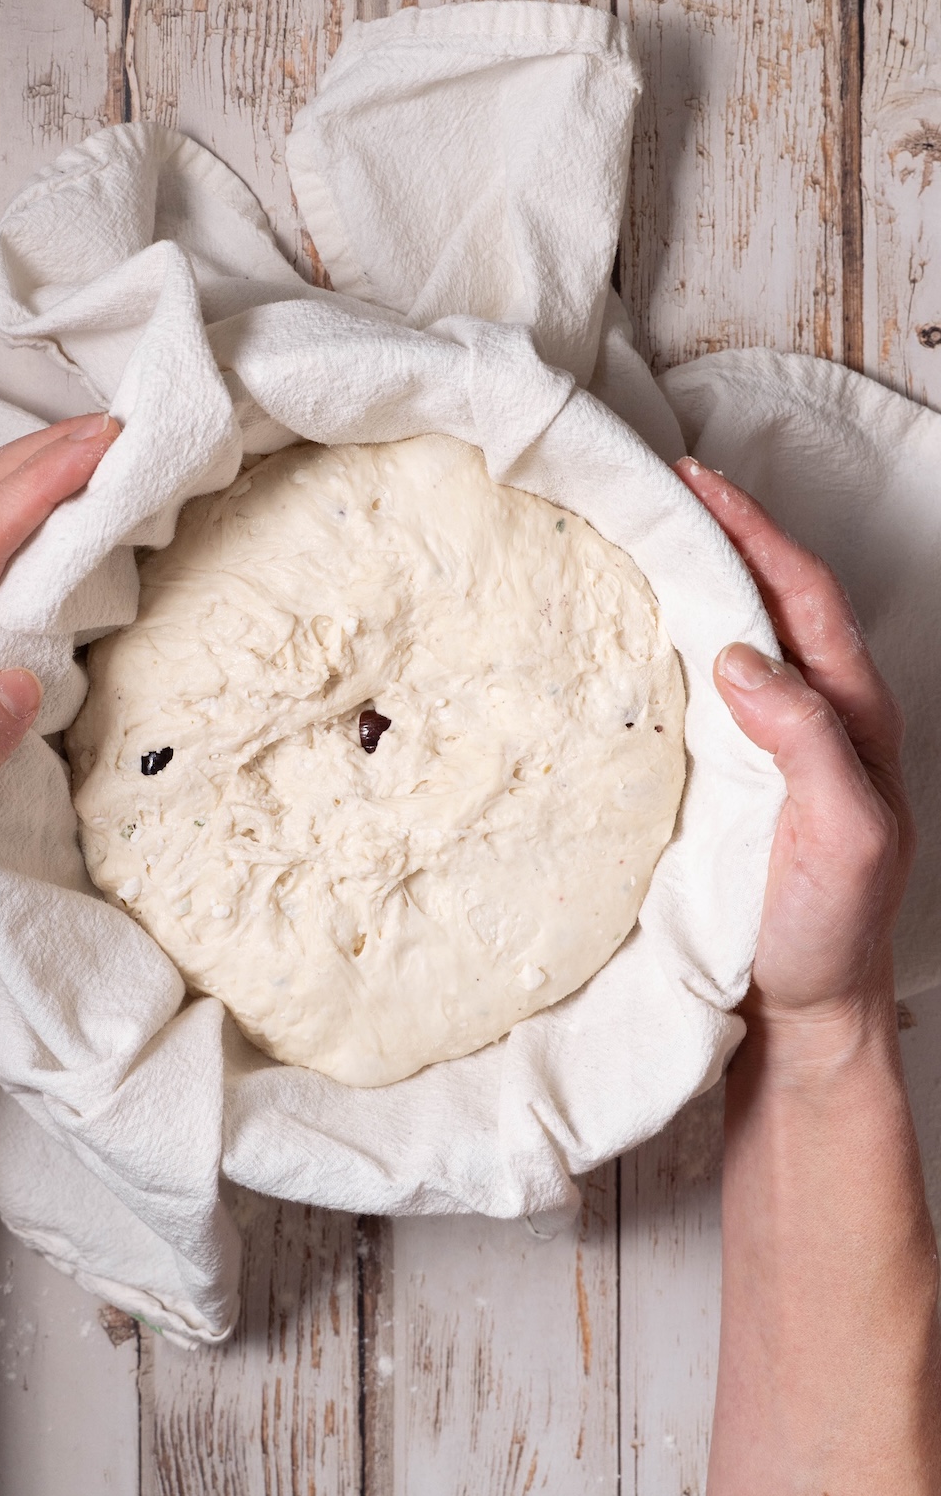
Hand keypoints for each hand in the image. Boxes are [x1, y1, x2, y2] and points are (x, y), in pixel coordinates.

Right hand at [675, 458, 914, 1040]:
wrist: (802, 1008)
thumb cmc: (830, 930)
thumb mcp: (846, 837)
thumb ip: (809, 744)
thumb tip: (743, 657)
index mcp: (853, 716)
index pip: (804, 598)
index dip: (756, 534)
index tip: (700, 486)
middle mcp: (818, 715)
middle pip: (777, 597)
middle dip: (728, 532)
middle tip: (667, 488)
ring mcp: (774, 743)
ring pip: (744, 634)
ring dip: (704, 575)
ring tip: (650, 538)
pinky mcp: (733, 772)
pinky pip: (709, 683)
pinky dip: (679, 636)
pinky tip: (643, 632)